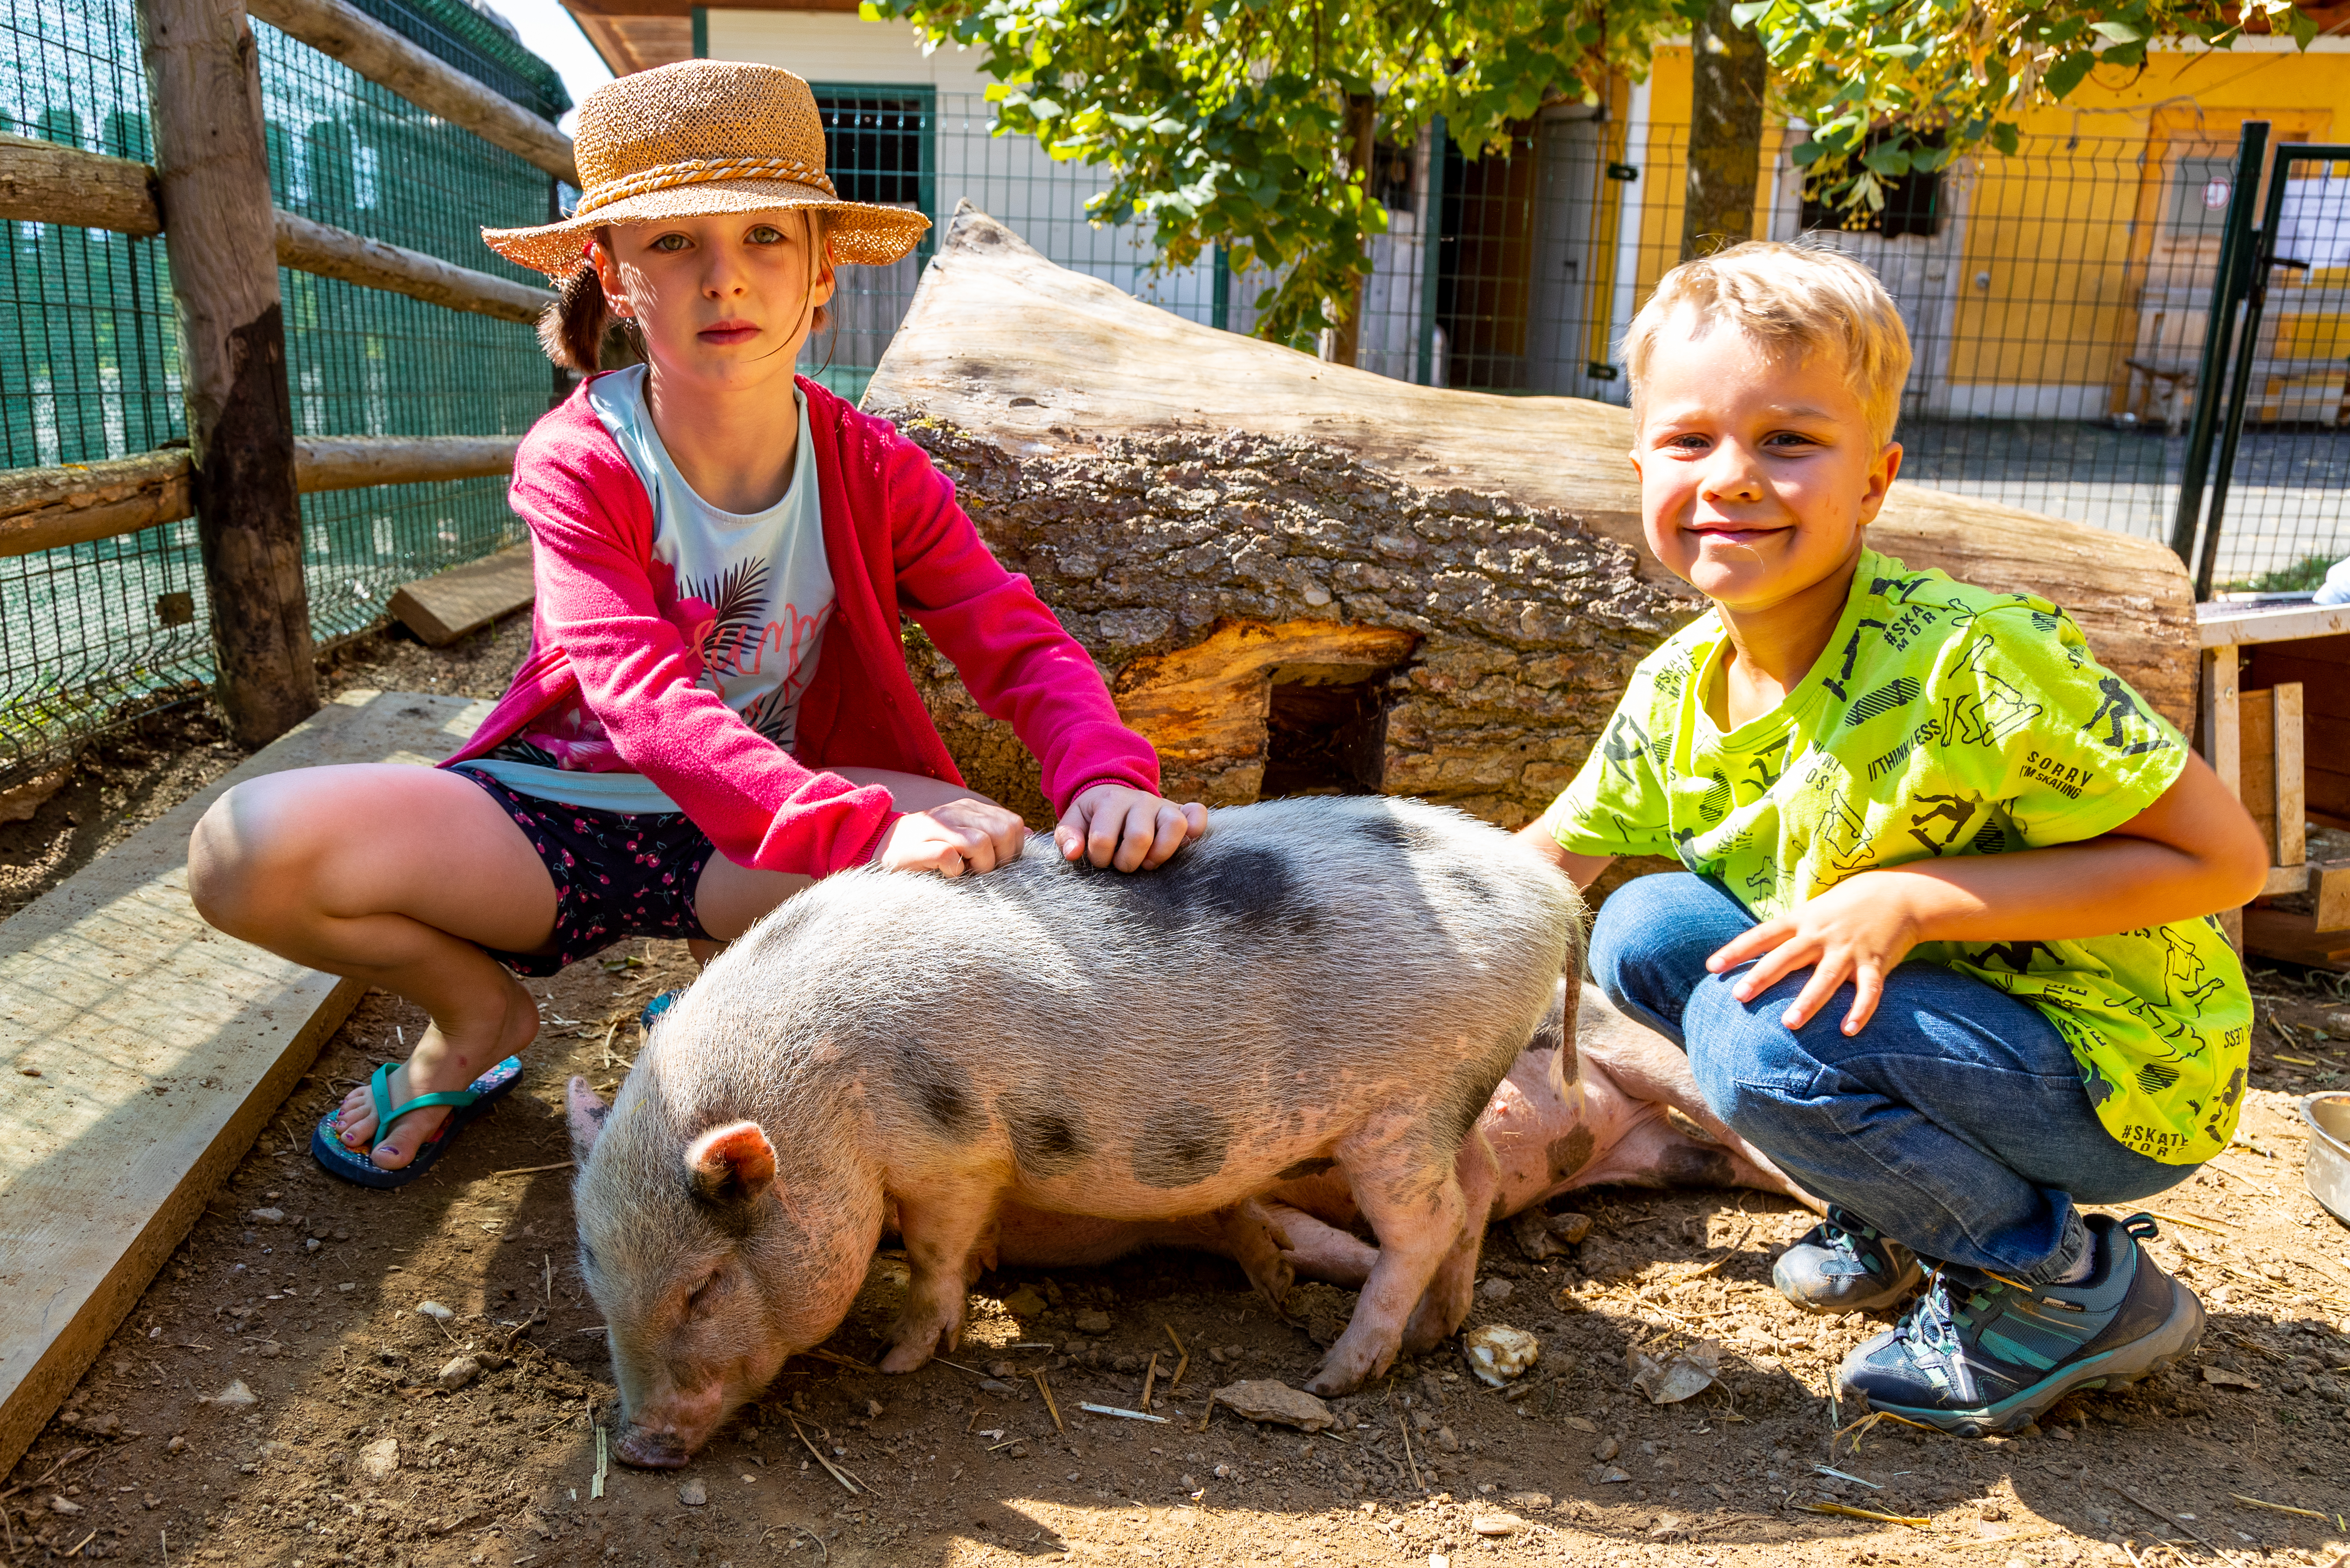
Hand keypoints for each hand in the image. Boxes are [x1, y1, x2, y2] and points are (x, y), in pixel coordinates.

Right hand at [878, 797, 1027, 876]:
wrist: (880, 848)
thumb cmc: (928, 849)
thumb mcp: (963, 836)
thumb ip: (994, 833)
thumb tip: (1027, 834)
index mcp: (969, 809)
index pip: (1012, 823)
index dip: (1011, 849)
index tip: (995, 863)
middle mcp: (954, 812)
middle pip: (1003, 832)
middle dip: (999, 859)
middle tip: (981, 870)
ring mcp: (935, 827)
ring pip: (981, 842)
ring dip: (980, 866)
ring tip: (965, 872)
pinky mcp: (917, 848)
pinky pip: (949, 855)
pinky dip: (954, 870)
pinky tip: (948, 874)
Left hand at [1054, 784, 1208, 871]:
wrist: (1113, 797)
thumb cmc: (1093, 817)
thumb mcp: (1074, 822)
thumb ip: (1067, 836)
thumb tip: (1073, 854)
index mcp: (1110, 800)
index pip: (1103, 839)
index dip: (1099, 858)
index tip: (1100, 860)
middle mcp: (1140, 800)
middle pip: (1140, 836)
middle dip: (1128, 861)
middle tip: (1123, 864)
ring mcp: (1163, 805)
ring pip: (1175, 826)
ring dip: (1160, 853)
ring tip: (1148, 862)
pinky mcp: (1182, 811)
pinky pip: (1197, 815)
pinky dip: (1196, 830)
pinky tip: (1183, 845)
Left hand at [1704, 872, 1925, 1035]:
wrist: (1902, 893)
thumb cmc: (1849, 904)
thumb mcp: (1814, 910)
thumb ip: (1789, 930)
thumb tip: (1757, 948)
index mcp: (1803, 920)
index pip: (1762, 935)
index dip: (1736, 950)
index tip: (1712, 968)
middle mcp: (1821, 935)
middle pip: (1786, 957)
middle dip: (1762, 977)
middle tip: (1739, 997)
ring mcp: (1849, 949)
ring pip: (1824, 978)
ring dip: (1807, 1001)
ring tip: (1789, 1023)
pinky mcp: (1876, 962)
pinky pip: (1868, 991)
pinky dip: (1860, 1011)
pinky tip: (1847, 1031)